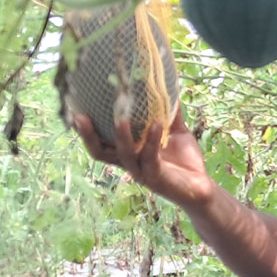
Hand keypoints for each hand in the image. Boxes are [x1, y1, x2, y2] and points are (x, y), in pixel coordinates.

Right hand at [72, 104, 214, 208]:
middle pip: (99, 152)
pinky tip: (156, 124)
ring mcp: (140, 172)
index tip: (74, 109)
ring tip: (120, 119)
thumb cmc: (185, 161)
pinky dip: (151, 140)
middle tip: (79, 116)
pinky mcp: (155, 178)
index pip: (100, 141)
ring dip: (121, 137)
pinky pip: (150, 157)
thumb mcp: (176, 132)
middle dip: (87, 135)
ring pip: (123, 155)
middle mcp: (129, 163)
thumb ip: (170, 113)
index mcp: (128, 152)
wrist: (202, 188)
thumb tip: (169, 88)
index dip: (85, 129)